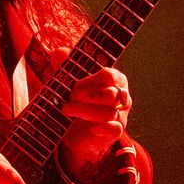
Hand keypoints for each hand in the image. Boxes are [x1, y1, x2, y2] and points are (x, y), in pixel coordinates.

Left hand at [52, 48, 131, 179]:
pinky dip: (102, 127)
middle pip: (110, 94)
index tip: (74, 86)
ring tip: (66, 109)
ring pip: (109, 112)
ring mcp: (121, 115)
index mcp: (115, 79)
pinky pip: (115, 129)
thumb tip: (61, 52)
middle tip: (70, 98)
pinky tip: (91, 127)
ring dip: (84, 111)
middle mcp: (122, 96)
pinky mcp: (114, 132)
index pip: (109, 75)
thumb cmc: (76, 99)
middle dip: (87, 96)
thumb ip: (63, 66)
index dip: (89, 80)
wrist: (75, 131)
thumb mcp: (67, 81)